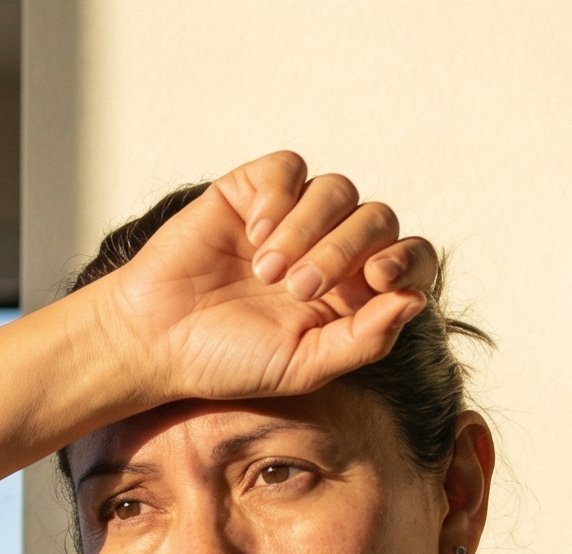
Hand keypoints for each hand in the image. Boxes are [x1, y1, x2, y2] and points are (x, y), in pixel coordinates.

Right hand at [83, 150, 438, 405]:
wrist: (155, 341)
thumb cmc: (228, 361)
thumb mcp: (304, 366)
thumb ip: (364, 340)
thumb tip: (416, 299)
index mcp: (353, 292)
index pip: (409, 257)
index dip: (407, 259)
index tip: (379, 277)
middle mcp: (329, 247)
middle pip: (377, 218)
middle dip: (344, 250)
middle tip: (299, 289)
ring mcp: (292, 216)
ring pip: (337, 189)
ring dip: (308, 229)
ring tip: (267, 272)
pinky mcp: (252, 191)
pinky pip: (289, 168)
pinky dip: (280, 196)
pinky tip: (254, 235)